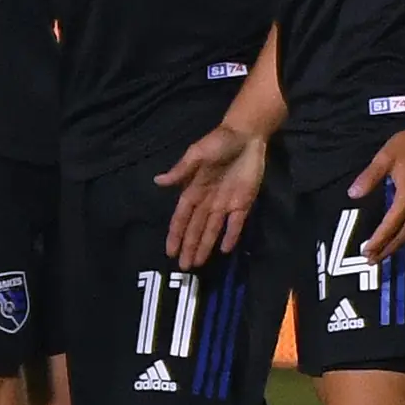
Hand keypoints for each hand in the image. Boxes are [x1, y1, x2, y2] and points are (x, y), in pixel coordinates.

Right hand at [155, 125, 269, 270]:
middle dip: (189, 247)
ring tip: (198, 264)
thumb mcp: (197, 154)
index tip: (169, 251)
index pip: (182, 218)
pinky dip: (230, 236)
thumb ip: (180, 170)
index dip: (175, 234)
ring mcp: (225, 204)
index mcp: (193, 190)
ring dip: (205, 247)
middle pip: (196, 229)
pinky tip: (224, 250)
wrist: (247, 136)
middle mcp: (207, 202)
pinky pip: (235, 224)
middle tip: (183, 268)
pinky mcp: (242, 203)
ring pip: (212, 230)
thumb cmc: (219, 141)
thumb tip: (158, 182)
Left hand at [348, 120, 404, 260]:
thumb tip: (353, 195)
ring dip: (398, 243)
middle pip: (404, 233)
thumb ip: (369, 177)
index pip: (391, 225)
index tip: (367, 252)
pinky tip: (399, 235)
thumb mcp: (384, 158)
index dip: (379, 240)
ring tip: (384, 253)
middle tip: (373, 260)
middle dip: (389, 248)